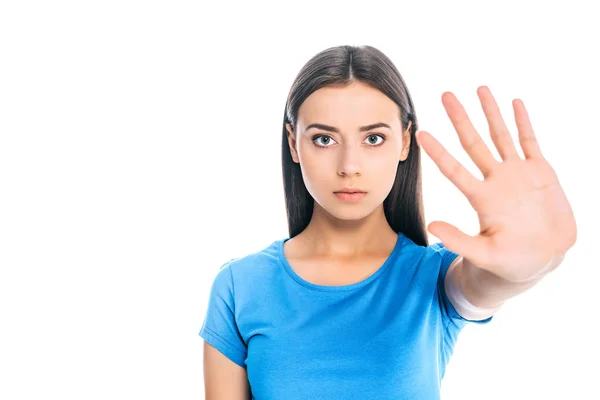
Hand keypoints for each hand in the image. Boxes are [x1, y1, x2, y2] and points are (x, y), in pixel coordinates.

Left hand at [416, 86, 576, 282]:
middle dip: (460, 118)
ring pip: (500, 135)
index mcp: (481, 198)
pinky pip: (530, 142)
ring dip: (490, 112)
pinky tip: (515, 103)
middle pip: (473, 143)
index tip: (421, 134)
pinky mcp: (540, 172)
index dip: (438, 152)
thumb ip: (459, 240)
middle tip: (445, 95)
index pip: (454, 168)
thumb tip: (431, 227)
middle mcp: (495, 180)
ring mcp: (517, 174)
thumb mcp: (484, 254)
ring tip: (479, 88)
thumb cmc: (510, 261)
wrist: (543, 259)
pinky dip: (523, 122)